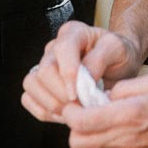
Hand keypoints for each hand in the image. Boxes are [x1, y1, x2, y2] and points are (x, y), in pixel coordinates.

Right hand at [22, 20, 140, 122]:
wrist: (119, 65)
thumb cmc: (119, 55)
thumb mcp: (118, 50)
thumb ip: (100, 59)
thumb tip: (83, 80)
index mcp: (73, 33)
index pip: (62, 50)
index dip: (68, 75)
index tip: (79, 96)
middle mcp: (53, 48)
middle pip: (43, 72)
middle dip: (61, 95)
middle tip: (81, 108)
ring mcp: (44, 65)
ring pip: (30, 84)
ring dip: (50, 104)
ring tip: (73, 112)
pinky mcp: (40, 84)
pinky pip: (28, 98)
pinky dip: (43, 111)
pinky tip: (63, 114)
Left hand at [62, 74, 147, 147]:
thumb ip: (121, 88)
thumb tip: (99, 97)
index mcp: (126, 115)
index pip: (79, 121)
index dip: (69, 111)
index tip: (74, 103)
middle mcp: (125, 141)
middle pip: (77, 143)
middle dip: (73, 129)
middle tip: (81, 116)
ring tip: (89, 133)